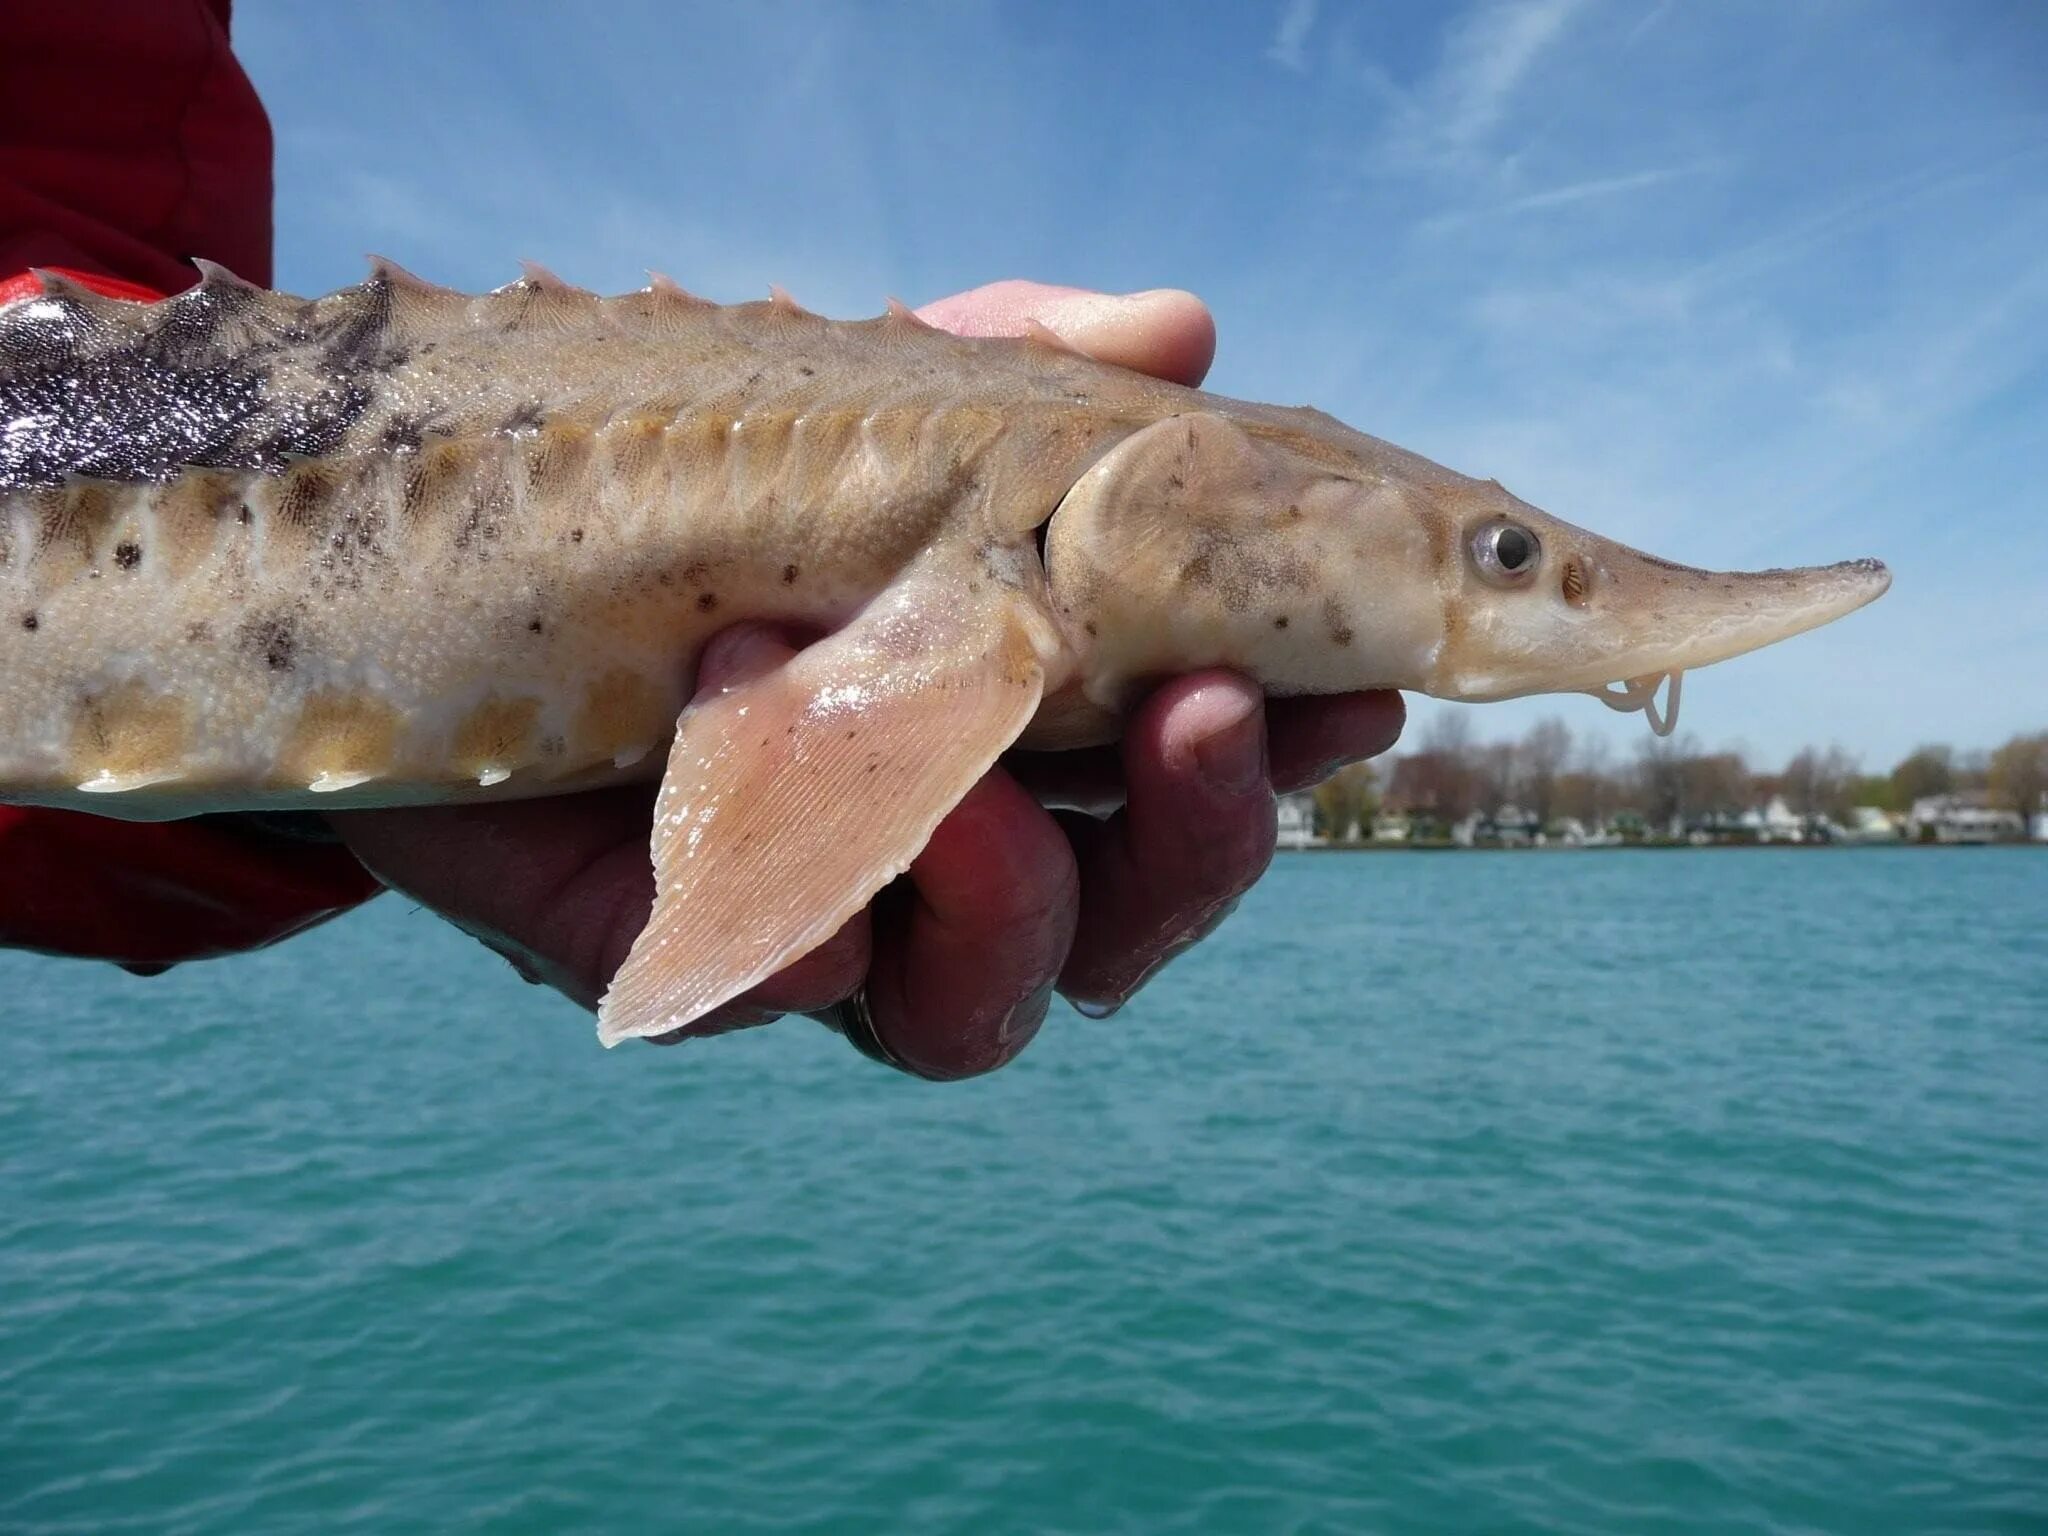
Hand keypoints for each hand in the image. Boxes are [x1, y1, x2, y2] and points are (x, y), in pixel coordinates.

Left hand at [329, 282, 1403, 1076]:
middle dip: (1195, 847)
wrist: (447, 545)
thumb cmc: (693, 480)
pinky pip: (776, 983)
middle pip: (1123, 935)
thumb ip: (1017, 370)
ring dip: (1010, 896)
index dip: (1277, 764)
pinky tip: (750, 718)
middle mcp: (938, 860)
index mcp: (1018, 744)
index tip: (1354, 691)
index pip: (1184, 794)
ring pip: (980, 1012)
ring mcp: (816, 926)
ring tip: (965, 776)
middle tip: (1208, 714)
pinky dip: (793, 880)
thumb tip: (1179, 326)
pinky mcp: (679, 956)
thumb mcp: (868, 402)